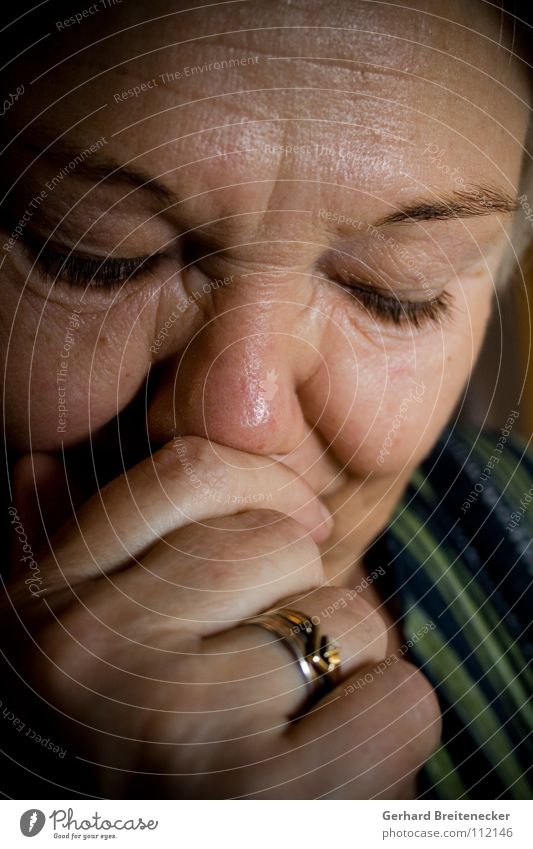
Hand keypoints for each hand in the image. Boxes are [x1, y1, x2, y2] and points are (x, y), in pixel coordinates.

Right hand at [3, 436, 440, 797]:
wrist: (203, 839)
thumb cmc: (158, 741)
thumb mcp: (94, 645)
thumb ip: (78, 556)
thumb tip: (38, 468)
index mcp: (44, 610)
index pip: (189, 472)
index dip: (266, 487)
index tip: (295, 527)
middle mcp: (92, 661)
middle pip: (280, 540)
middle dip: (304, 591)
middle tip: (267, 664)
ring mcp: (177, 727)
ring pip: (342, 614)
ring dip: (345, 660)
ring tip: (290, 716)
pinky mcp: (268, 795)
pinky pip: (397, 697)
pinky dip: (389, 719)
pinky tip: (332, 755)